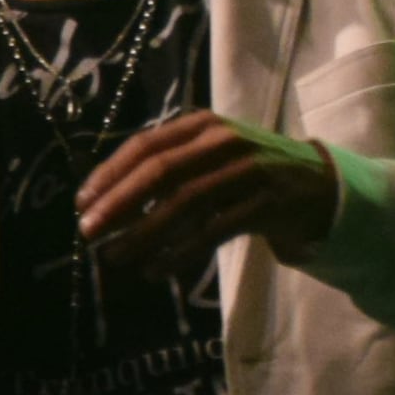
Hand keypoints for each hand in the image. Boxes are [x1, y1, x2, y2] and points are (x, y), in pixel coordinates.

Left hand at [74, 111, 335, 275]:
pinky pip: (214, 230)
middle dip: (118, 203)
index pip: (145, 146)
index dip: (109, 175)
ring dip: (144, 233)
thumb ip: (164, 168)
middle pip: (161, 171)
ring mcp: (248, 170)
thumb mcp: (205, 157)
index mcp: (201, 126)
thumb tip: (102, 201)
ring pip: (185, 202)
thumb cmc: (244, 171)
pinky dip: (180, 251)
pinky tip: (155, 269)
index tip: (81, 204)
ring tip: (115, 256)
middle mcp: (224, 141)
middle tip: (88, 232)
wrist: (313, 184)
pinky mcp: (266, 202)